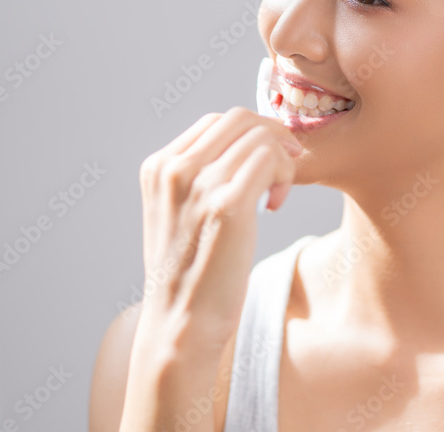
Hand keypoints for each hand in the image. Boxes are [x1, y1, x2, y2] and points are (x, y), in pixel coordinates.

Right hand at [134, 107, 302, 358]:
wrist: (182, 324)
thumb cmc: (190, 274)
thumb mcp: (180, 214)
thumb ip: (199, 176)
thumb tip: (248, 147)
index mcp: (158, 167)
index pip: (215, 122)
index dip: (250, 135)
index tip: (266, 165)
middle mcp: (173, 169)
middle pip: (239, 119)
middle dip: (272, 136)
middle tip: (286, 167)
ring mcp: (199, 184)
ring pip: (259, 136)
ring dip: (281, 159)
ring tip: (275, 196)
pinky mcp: (228, 204)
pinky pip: (271, 159)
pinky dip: (285, 174)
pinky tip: (274, 205)